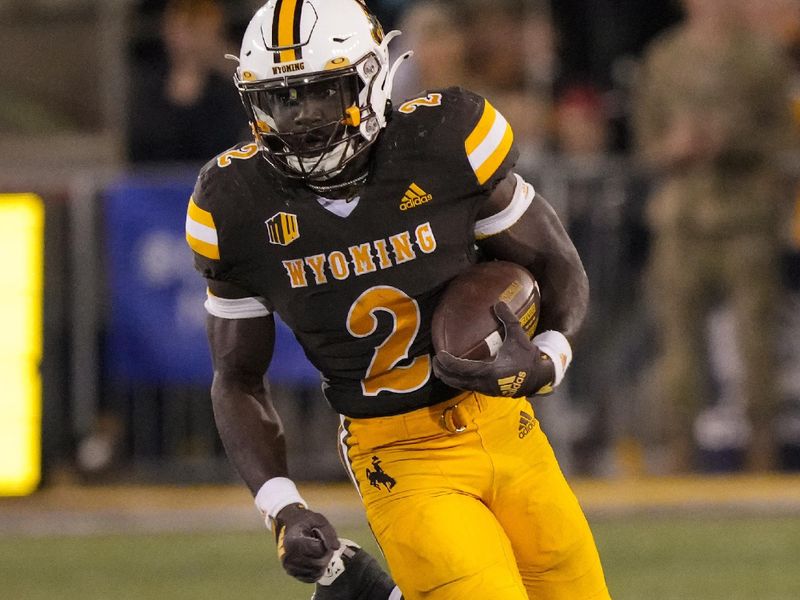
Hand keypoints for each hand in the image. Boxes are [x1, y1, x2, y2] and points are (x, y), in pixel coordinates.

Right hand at [274, 503, 340, 582]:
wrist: (290, 525)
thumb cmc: (305, 521)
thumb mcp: (318, 520)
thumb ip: (328, 532)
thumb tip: (336, 547)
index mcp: (293, 541)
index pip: (319, 550)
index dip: (326, 543)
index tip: (321, 535)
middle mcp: (289, 556)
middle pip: (319, 562)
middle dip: (326, 554)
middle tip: (322, 543)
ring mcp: (289, 566)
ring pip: (316, 571)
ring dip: (322, 562)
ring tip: (316, 549)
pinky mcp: (292, 573)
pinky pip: (311, 577)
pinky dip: (317, 569)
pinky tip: (314, 558)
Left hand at [432, 302, 554, 397]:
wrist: (539, 377)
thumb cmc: (527, 356)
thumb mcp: (518, 336)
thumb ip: (508, 319)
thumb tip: (498, 303)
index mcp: (491, 371)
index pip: (462, 369)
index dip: (449, 362)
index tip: (439, 353)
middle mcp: (485, 383)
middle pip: (456, 380)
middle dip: (443, 371)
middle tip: (435, 360)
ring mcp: (486, 389)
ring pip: (460, 385)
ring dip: (449, 377)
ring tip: (440, 366)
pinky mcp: (487, 391)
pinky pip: (467, 386)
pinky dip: (457, 380)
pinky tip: (454, 372)